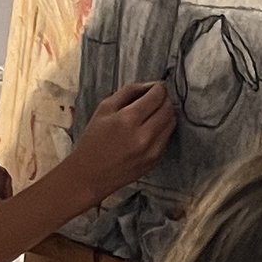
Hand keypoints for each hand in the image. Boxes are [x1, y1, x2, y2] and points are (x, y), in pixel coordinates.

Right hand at [64, 81, 174, 205]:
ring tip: (153, 112)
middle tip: (156, 98)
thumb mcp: (104, 109)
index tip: (156, 86)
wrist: (90, 175)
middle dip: (164, 99)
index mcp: (127, 119)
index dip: (159, 88)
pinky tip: (150, 129)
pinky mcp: (156, 160)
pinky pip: (167, 138)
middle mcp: (144, 135)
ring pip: (171, 123)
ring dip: (166, 113)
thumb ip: (128, 92)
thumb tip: (149, 85)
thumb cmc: (93, 140)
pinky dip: (162, 129)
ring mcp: (152, 150)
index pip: (157, 96)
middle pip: (168, 108)